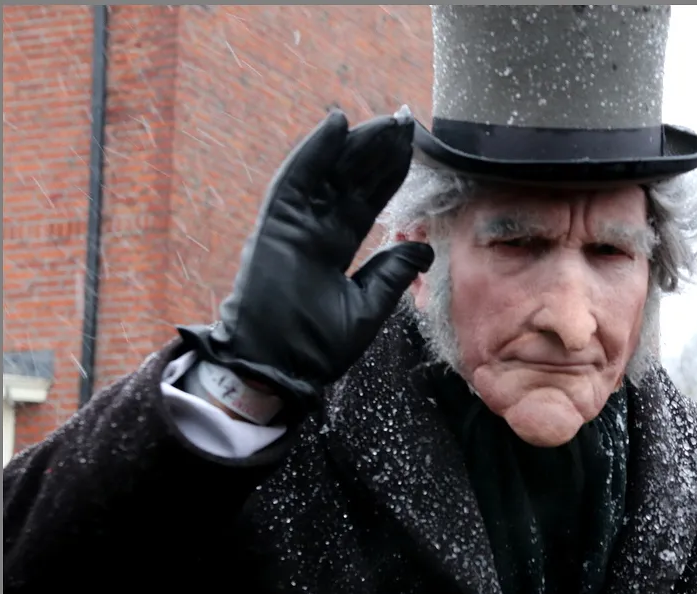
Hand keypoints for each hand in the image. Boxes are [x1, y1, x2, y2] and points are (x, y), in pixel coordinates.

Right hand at [178, 108, 433, 402]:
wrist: (277, 370)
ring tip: (383, 121)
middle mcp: (314, 233)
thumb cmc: (315, 348)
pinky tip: (336, 124)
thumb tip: (422, 248)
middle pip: (349, 182)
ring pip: (327, 174)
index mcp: (334, 251)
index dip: (387, 177)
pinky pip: (295, 181)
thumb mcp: (367, 308)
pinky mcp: (274, 226)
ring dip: (354, 145)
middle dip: (377, 153)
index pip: (365, 204)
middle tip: (405, 122)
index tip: (411, 149)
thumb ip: (390, 274)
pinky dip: (314, 151)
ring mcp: (293, 227)